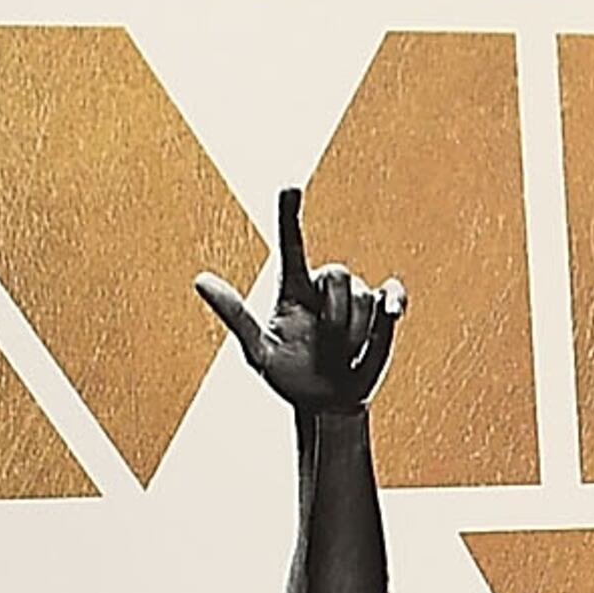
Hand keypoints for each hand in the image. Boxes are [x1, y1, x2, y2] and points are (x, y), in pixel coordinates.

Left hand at [197, 192, 401, 413]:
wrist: (326, 405)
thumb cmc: (288, 377)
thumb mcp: (258, 352)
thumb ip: (235, 315)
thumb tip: (200, 279)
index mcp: (293, 290)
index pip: (292, 245)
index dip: (290, 215)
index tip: (289, 187)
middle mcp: (323, 289)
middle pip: (337, 274)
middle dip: (336, 314)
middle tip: (327, 347)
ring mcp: (355, 300)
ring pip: (365, 296)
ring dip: (355, 333)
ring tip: (343, 355)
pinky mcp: (381, 313)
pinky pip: (392, 295)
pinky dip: (394, 302)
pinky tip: (392, 313)